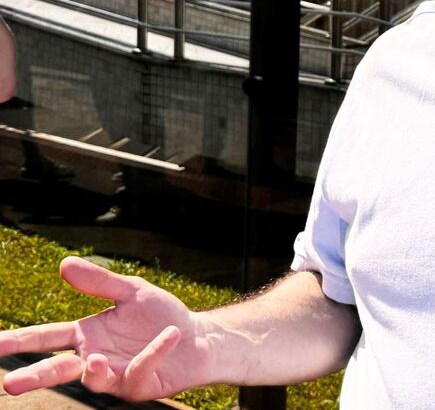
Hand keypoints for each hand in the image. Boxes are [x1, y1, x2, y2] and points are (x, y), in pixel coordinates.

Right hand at [0, 256, 211, 400]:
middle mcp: (94, 358)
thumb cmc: (161, 315)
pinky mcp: (140, 386)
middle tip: (10, 385)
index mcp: (86, 335)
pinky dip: (153, 352)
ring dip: (94, 371)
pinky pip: (140, 370)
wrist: (198, 337)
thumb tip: (64, 264)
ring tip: (95, 359)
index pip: (46, 337)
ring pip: (94, 380)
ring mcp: (116, 376)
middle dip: (34, 376)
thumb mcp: (132, 291)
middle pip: (58, 369)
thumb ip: (100, 282)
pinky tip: (170, 335)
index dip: (19, 341)